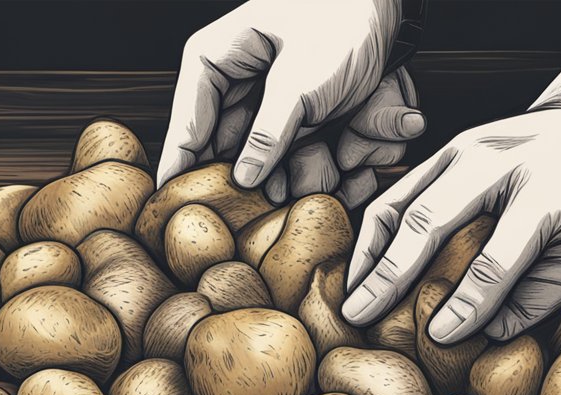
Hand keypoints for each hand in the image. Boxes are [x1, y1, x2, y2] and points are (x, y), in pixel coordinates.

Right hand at [157, 0, 424, 207]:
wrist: (386, 5)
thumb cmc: (339, 19)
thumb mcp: (298, 79)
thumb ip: (267, 133)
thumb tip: (243, 179)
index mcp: (216, 64)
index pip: (186, 126)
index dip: (181, 170)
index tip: (175, 208)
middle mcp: (243, 94)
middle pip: (239, 160)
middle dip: (277, 174)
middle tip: (299, 173)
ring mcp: (278, 115)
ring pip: (286, 171)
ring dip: (323, 167)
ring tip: (346, 137)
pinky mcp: (313, 128)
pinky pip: (326, 165)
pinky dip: (353, 156)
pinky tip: (367, 128)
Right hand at [342, 108, 560, 341]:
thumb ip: (542, 294)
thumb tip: (484, 334)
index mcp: (545, 192)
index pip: (497, 258)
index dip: (466, 303)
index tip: (439, 337)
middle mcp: (498, 162)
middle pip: (432, 220)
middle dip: (392, 274)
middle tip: (361, 317)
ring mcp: (465, 148)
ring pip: (403, 201)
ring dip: (370, 253)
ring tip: (350, 298)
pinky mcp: (445, 149)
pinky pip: (398, 191)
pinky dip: (374, 232)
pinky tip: (361, 269)